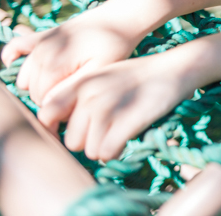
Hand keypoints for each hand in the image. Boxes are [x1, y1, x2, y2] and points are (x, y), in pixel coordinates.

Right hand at [1, 10, 140, 105]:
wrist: (120, 16)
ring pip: (26, 78)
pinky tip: (15, 63)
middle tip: (77, 94)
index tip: (79, 102)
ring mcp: (40, 44)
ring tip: (66, 83)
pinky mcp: (43, 36)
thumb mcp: (98, 70)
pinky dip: (13, 56)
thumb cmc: (114, 45)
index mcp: (54, 64)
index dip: (60, 106)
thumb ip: (71, 87)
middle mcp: (41, 53)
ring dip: (40, 85)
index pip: (43, 99)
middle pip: (34, 91)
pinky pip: (16, 47)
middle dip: (52, 97)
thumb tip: (47, 103)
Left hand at [37, 52, 194, 161]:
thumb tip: (54, 123)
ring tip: (118, 133)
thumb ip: (76, 95)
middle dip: (88, 141)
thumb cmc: (137, 76)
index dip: (56, 130)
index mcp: (80, 83)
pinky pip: (107, 152)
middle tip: (107, 131)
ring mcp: (107, 107)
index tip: (74, 132)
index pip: (46, 115)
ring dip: (103, 148)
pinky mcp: (126, 120)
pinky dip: (116, 151)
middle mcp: (89, 94)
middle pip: (71, 141)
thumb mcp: (102, 76)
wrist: (174, 68)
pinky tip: (125, 139)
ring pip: (89, 150)